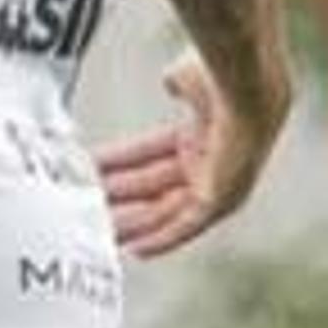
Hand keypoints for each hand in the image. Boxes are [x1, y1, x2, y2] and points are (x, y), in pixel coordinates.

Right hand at [95, 52, 271, 259]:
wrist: (243, 89)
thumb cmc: (220, 77)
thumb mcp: (187, 78)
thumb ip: (178, 83)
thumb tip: (173, 82)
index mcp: (204, 130)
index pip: (154, 153)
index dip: (123, 163)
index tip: (95, 171)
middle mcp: (213, 160)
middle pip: (157, 185)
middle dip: (118, 197)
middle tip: (84, 208)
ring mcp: (218, 181)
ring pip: (167, 209)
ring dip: (132, 222)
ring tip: (98, 232)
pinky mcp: (220, 199)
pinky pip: (187, 226)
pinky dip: (162, 239)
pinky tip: (137, 250)